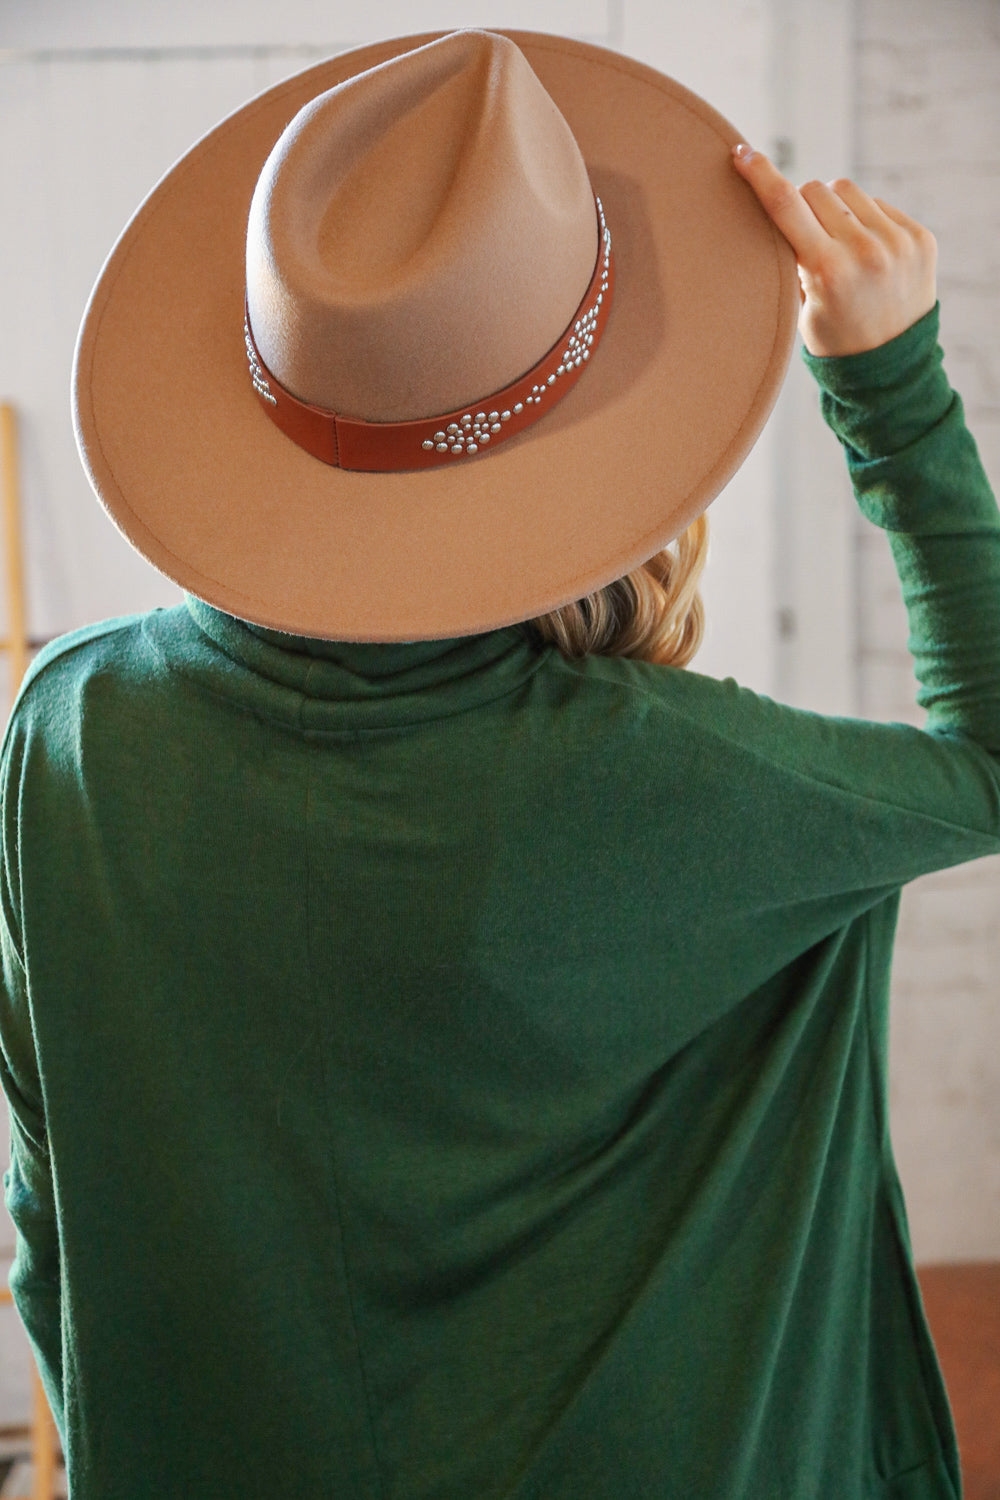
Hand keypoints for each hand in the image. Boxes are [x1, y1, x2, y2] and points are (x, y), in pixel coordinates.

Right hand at [731, 144, 937, 357]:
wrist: (891, 368)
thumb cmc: (834, 341)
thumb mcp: (801, 308)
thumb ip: (794, 259)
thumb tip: (785, 208)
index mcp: (826, 271)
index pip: (784, 205)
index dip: (759, 174)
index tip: (742, 153)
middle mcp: (864, 250)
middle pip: (815, 190)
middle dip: (803, 206)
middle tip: (806, 239)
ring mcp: (897, 242)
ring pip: (846, 191)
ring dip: (835, 210)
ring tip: (840, 247)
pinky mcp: (919, 238)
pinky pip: (879, 205)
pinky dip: (866, 222)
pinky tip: (868, 254)